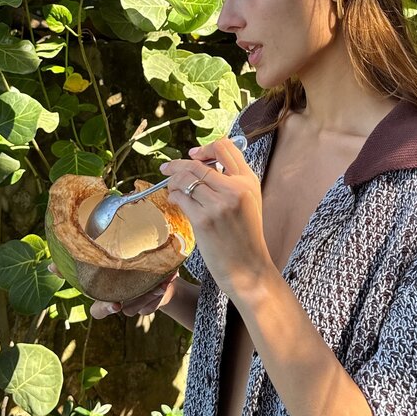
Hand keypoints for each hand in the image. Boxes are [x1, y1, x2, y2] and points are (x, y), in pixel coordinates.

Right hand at [47, 263, 178, 318]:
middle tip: (149, 291)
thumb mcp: (100, 260)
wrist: (150, 268)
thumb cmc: (120, 265)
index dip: (105, 309)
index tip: (115, 303)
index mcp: (106, 295)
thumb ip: (78, 263)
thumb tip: (48, 266)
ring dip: (151, 294)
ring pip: (142, 306)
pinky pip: (157, 303)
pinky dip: (163, 293)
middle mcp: (122, 303)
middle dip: (136, 301)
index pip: (98, 311)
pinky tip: (168, 281)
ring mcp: (138, 304)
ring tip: (161, 281)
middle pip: (126, 309)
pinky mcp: (154, 302)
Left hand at [159, 138, 275, 300]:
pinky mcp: (203, 220)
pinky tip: (174, 200)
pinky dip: (172, 195)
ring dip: (173, 180)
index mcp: (248, 181)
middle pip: (198, 163)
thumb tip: (203, 165)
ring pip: (185, 178)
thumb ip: (232, 181)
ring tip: (171, 187)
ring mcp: (219, 204)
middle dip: (178, 164)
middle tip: (168, 169)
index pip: (225, 147)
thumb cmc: (245, 236)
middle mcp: (235, 189)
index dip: (205, 148)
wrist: (248, 268)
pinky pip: (180, 197)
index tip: (193, 155)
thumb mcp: (249, 201)